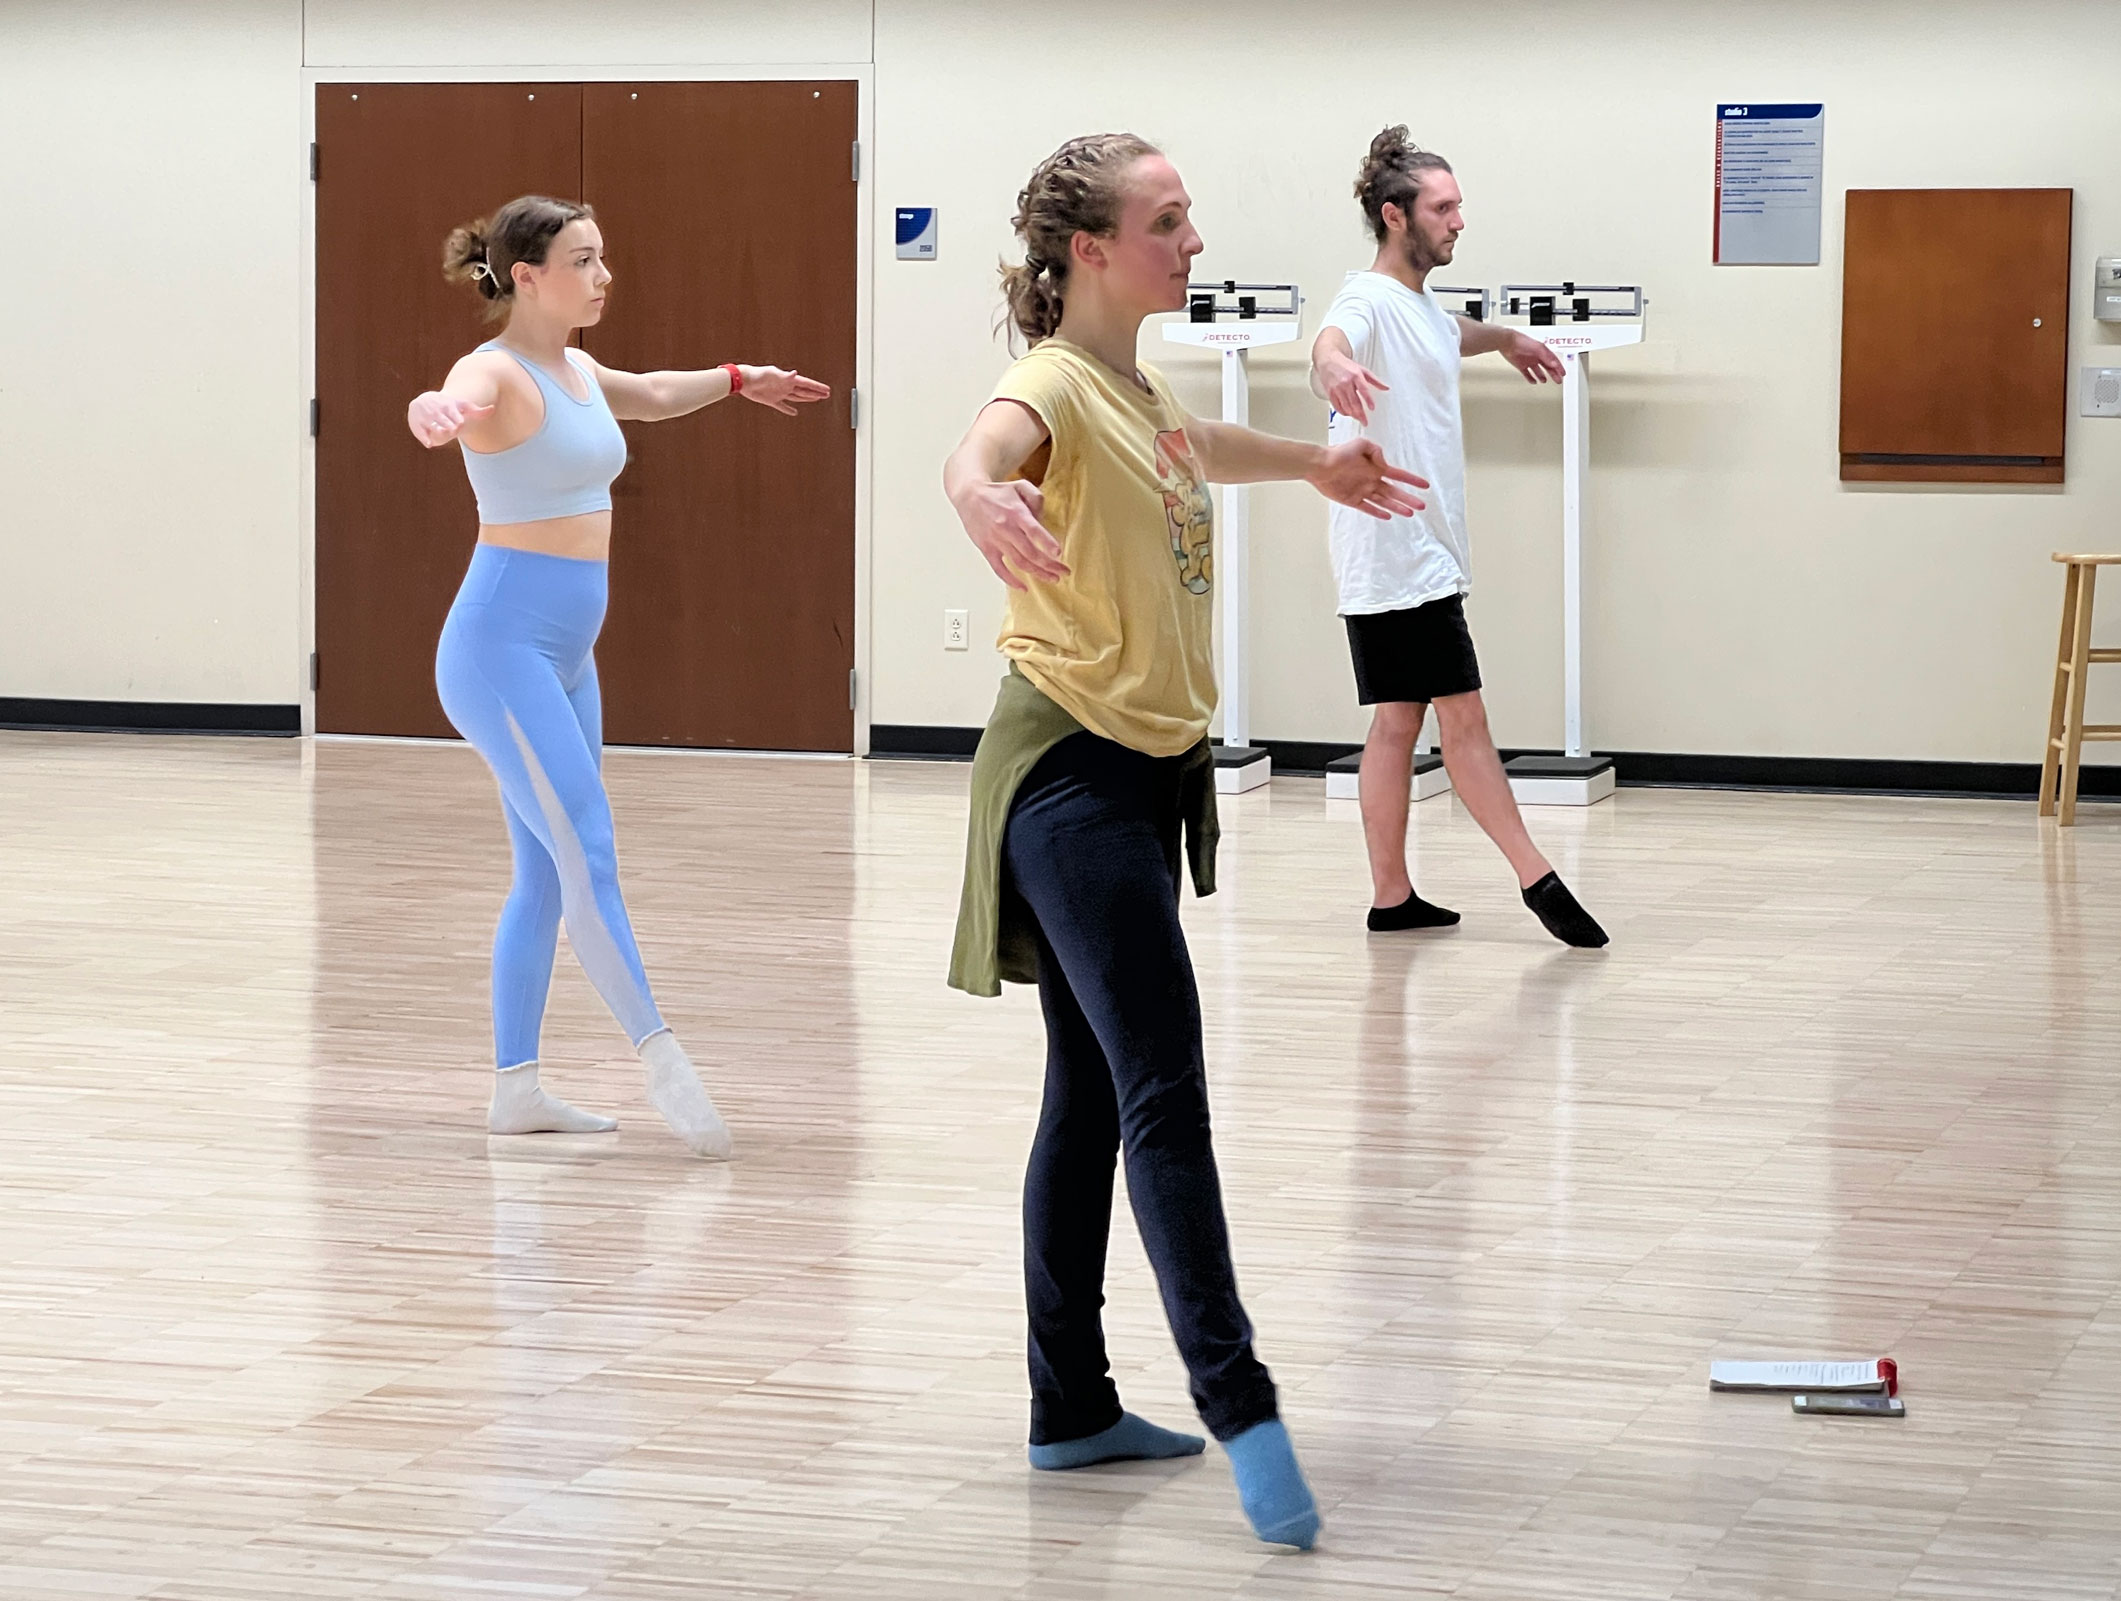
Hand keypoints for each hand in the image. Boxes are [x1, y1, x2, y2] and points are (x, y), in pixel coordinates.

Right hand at [407, 392, 493, 447]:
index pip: (452, 412)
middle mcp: (435, 411)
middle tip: (452, 430)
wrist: (425, 401)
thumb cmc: (449, 406)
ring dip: (436, 428)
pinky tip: (430, 444)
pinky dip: (424, 437)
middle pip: (442, 419)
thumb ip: (478, 411)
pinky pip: (420, 432)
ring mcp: (425, 418)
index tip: (460, 423)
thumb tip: (493, 408)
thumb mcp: (463, 407)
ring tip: (442, 432)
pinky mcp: (417, 425)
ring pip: (431, 424)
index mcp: (447, 406)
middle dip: (447, 424)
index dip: (456, 418)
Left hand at [739, 365, 831, 415]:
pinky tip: (794, 412)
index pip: (806, 383)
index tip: (827, 390)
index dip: (817, 387)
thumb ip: (784, 376)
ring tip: (816, 398)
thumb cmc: (757, 374)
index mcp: (788, 380)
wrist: (743, 380)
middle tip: (826, 394)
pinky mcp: (771, 400)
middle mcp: (785, 386)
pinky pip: (782, 406)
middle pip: (804, 390)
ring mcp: (779, 393)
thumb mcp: (772, 374)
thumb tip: (795, 373)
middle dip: (816, 392)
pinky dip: (788, 409)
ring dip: (807, 398)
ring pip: (797, 397)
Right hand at [951, 478, 1067, 591]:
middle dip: (1049, 565)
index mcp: (1016, 513)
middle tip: (1063, 572)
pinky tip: (1024, 588)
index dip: (1046, 542)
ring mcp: (996, 541)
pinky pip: (999, 569)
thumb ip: (1036, 498)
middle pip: (1030, 552)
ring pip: (1019, 563)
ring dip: (1037, 573)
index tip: (1058, 553)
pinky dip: (1011, 581)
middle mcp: (1006, 528)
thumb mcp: (1020, 485)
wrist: (969, 495)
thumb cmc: (997, 493)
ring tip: (1052, 579)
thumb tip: (1042, 520)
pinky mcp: (987, 549)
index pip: (1033, 530)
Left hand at [1307, 440, 1427, 520]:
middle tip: (1422, 506)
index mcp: (1376, 468)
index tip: (1425, 485)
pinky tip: (1388, 516)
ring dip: (1397, 507)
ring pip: (1384, 502)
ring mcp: (1363, 491)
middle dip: (1408, 499)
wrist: (1320, 465)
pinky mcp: (1353, 500)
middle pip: (1394, 492)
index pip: (1398, 475)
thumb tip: (1385, 465)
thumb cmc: (1339, 452)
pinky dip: (1378, 513)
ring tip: (1410, 513)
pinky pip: (1368, 508)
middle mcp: (1372, 480)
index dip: (1412, 480)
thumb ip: (1376, 452)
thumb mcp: (1361, 444)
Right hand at [1316, 349, 1389, 423]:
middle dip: (1360, 413)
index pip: (1363, 389)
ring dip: (1352, 414)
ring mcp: (1337, 388)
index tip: (1372, 408)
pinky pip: (1337, 406)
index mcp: (1355, 375)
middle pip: (1354, 401)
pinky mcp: (1330, 393)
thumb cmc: (1345, 365)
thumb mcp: (1362, 370)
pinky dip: (1343, 412)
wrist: (1328, 361)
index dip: (1368, 400)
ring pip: (1345, 406)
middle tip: (1365, 421)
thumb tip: (1386, 388)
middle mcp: (1346, 382)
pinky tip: (1348, 414)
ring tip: (1358, 418)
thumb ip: (1375, 380)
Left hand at [1504, 331, 1565, 383]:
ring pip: (1538, 371)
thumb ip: (1547, 356)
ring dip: (1542, 376)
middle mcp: (1536, 356)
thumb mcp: (1538, 348)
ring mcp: (1529, 361)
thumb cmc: (1522, 341)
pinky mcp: (1521, 365)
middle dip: (1553, 374)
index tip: (1563, 373)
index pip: (1554, 360)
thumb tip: (1555, 364)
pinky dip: (1530, 378)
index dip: (1559, 367)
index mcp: (1542, 351)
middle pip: (1548, 367)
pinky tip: (1533, 381)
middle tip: (1558, 380)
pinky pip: (1527, 374)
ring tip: (1545, 381)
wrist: (1507, 342)